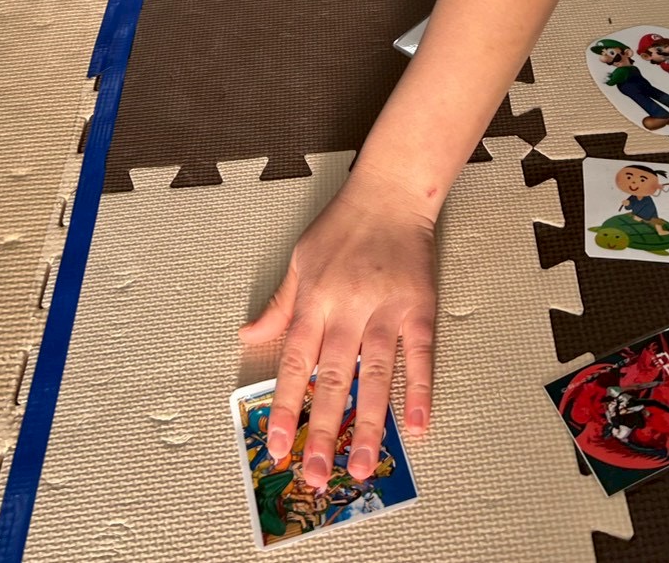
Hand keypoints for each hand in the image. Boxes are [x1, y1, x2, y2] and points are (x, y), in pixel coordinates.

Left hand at [241, 173, 436, 486]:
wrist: (390, 193)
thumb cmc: (342, 226)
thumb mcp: (300, 259)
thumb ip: (280, 305)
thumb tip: (249, 337)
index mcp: (315, 300)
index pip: (296, 363)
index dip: (286, 407)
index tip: (278, 448)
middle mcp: (347, 309)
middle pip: (333, 378)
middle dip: (323, 429)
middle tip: (317, 476)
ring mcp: (386, 310)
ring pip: (375, 375)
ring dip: (370, 424)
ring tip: (364, 468)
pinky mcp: (418, 308)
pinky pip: (420, 355)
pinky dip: (420, 390)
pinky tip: (418, 425)